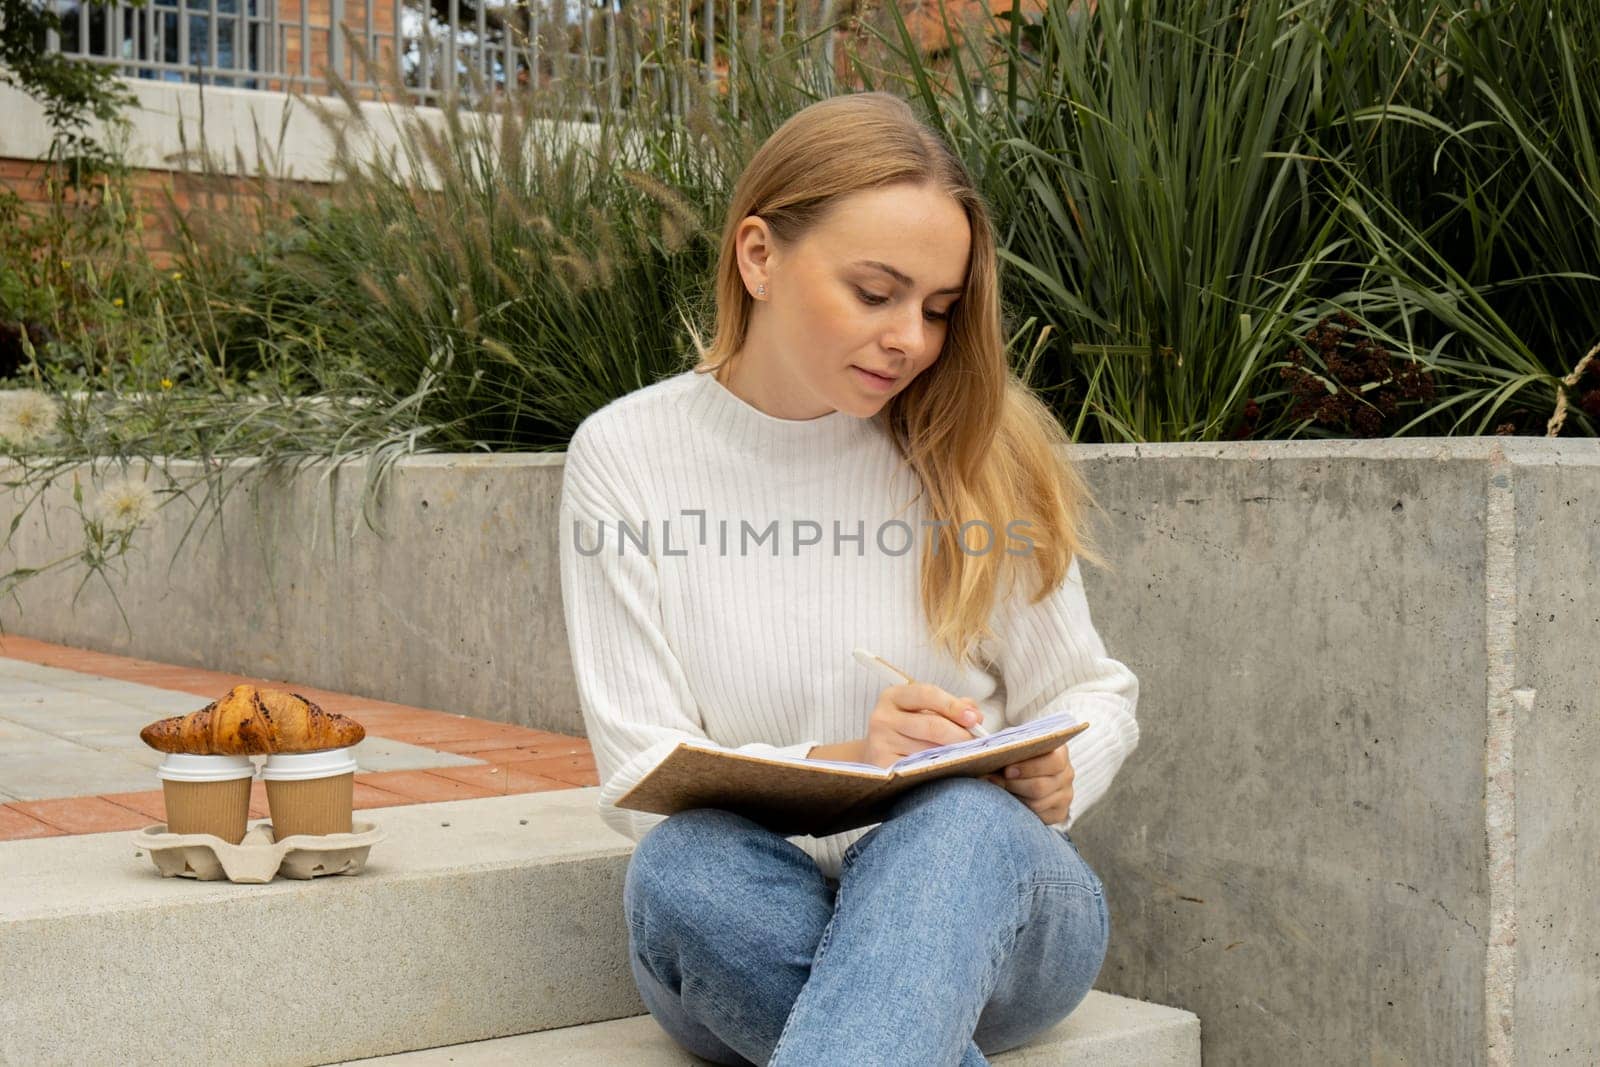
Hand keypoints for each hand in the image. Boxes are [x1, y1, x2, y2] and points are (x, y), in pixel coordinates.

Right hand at [861, 682, 983, 768]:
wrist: (876, 757)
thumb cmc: (908, 731)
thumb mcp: (924, 711)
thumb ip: (952, 708)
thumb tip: (976, 716)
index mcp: (893, 697)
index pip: (927, 694)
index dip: (953, 706)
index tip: (974, 718)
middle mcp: (882, 717)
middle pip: (932, 725)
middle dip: (960, 734)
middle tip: (976, 743)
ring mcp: (880, 743)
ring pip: (928, 750)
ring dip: (951, 754)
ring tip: (964, 757)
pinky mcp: (883, 766)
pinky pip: (918, 768)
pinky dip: (937, 769)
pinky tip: (947, 770)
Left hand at [983, 743, 1073, 825]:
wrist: (1027, 772)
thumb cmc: (1018, 756)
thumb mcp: (1017, 748)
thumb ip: (1010, 750)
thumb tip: (995, 761)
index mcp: (1060, 753)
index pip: (1054, 762)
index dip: (1029, 768)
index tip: (1007, 771)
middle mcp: (1067, 775)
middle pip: (1040, 787)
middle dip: (1014, 785)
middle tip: (994, 781)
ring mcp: (1065, 796)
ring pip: (1036, 804)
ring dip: (1013, 798)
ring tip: (997, 791)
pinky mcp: (1059, 813)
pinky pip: (1038, 817)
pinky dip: (1020, 810)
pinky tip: (1009, 801)